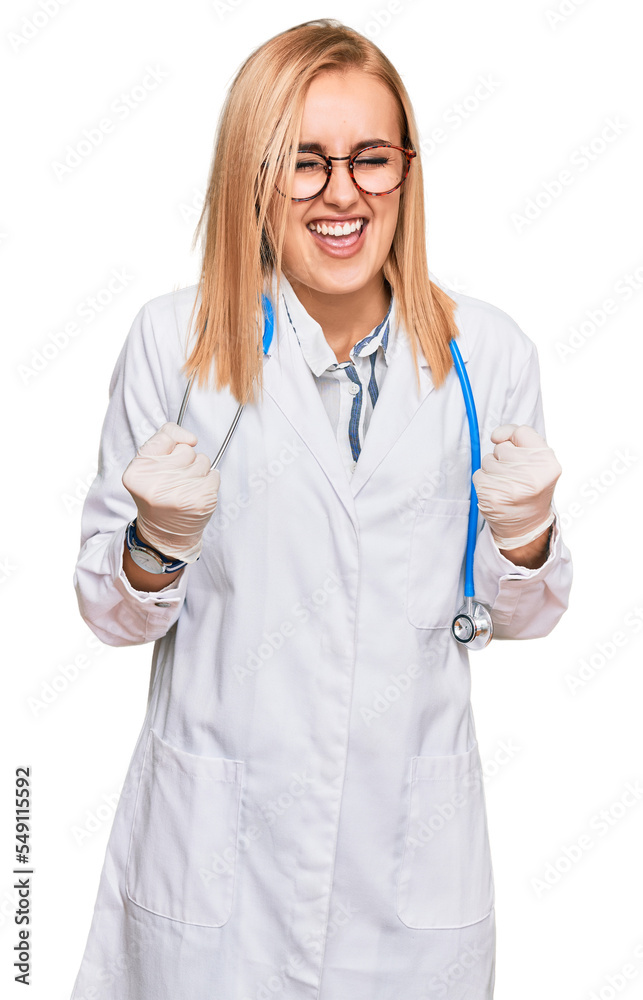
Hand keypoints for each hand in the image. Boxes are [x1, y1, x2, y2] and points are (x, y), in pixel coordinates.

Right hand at [122, 422, 220, 562]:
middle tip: (174, 481)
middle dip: (185, 461)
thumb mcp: (146, 466)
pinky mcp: (201, 501)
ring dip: (198, 472)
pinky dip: (209, 482)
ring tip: (185, 488)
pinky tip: (196, 495)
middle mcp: (155, 483)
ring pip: (202, 460)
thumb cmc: (157, 494)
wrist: (164, 533)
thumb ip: (163, 441)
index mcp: (137, 472)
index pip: (165, 436)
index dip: (173, 443)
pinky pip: (214, 474)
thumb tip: (191, 439)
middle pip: (186, 450)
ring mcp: (180, 493)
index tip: (170, 457)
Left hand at [472, 423, 560, 549]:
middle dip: (504, 458)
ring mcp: (510, 487)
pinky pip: (479, 474)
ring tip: (507, 483)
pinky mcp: (491, 496)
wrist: (526, 523)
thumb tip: (496, 436)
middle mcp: (531, 475)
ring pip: (488, 460)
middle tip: (516, 475)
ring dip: (493, 469)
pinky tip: (497, 491)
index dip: (514, 438)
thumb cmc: (532, 487)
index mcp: (548, 463)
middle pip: (502, 447)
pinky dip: (485, 480)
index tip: (516, 450)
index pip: (521, 431)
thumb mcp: (539, 461)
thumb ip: (521, 439)